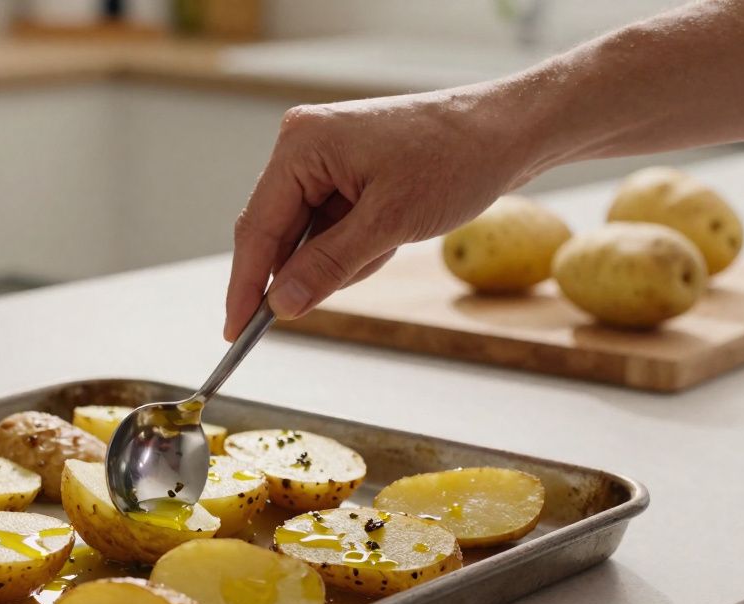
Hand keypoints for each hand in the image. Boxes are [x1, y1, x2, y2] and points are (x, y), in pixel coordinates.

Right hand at [224, 88, 535, 339]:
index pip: (257, 228)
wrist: (508, 131)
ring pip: (305, 235)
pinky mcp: (341, 169)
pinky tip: (388, 236)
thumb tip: (280, 305)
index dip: (245, 285)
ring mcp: (320, 156)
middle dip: (303, 270)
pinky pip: (327, 225)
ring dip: (339, 258)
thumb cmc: (456, 160)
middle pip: (275, 232)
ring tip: (387, 244)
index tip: (236, 331)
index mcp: (301, 146)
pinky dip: (352, 246)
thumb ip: (327, 266)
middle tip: (314, 304)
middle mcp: (302, 145)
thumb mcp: (389, 224)